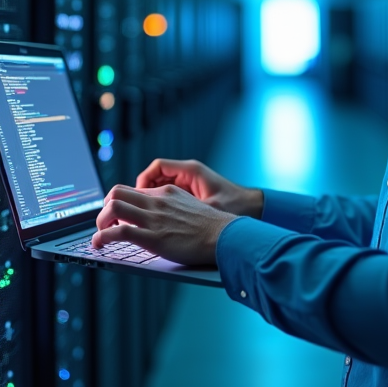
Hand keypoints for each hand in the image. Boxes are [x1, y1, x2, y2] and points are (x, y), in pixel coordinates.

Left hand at [91, 184, 237, 265]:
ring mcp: (154, 219)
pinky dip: (102, 237)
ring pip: (113, 208)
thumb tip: (163, 217)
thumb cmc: (212, 227)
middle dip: (104, 207)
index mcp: (166, 193)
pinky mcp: (153, 237)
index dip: (119, 202)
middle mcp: (157, 202)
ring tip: (99, 234)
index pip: (132, 190)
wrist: (224, 236)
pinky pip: (118, 233)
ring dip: (100, 221)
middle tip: (105, 222)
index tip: (117, 215)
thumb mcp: (190, 206)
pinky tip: (98, 244)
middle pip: (116, 192)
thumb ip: (173, 207)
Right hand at [135, 158, 263, 218]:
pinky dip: (161, 204)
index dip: (143, 181)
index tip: (136, 197)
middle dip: (143, 191)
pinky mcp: (192, 193)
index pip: (158, 167)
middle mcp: (189, 174)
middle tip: (134, 208)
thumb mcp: (210, 208)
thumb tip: (164, 216)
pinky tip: (158, 219)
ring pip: (161, 186)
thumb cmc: (235, 206)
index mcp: (192, 171)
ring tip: (143, 215)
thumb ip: (187, 209)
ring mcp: (190, 183)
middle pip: (156, 176)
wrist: (253, 208)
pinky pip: (169, 194)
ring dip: (151, 199)